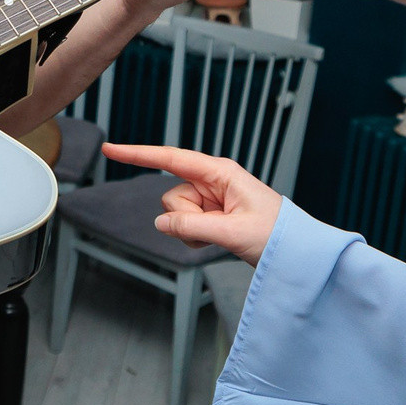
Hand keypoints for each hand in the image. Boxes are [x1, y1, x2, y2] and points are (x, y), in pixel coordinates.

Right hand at [99, 141, 282, 264]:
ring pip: (176, 214)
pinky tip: (219, 241)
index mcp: (221, 172)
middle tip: (218, 229)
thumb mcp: (233, 231)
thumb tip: (160, 223)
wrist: (295, 254)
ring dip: (193, 231)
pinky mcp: (210, 215)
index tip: (110, 150)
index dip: (138, 154)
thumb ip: (191, 226)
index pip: (171, 159)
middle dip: (186, 218)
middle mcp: (212, 181)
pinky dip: (195, 237)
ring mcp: (210, 199)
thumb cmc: (275, 236)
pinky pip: (184, 226)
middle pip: (172, 196)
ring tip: (223, 236)